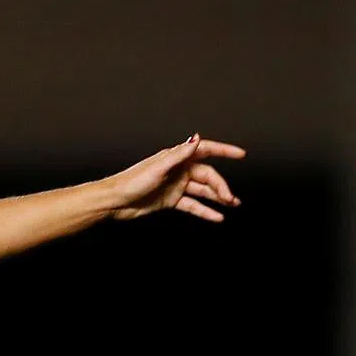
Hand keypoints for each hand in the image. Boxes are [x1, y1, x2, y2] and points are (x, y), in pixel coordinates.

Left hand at [108, 133, 244, 221]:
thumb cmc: (131, 182)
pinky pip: (192, 205)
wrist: (114, 202)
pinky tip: (216, 217)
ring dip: (217, 197)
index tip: (241, 154)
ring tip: (232, 204)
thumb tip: (196, 138)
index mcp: (176, 158)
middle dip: (221, 186)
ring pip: (202, 190)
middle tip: (231, 198)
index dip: (224, 151)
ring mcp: (175, 186)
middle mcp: (178, 170)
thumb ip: (179, 154)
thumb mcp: (158, 167)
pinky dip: (205, 211)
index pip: (205, 151)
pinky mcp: (170, 200)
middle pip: (207, 176)